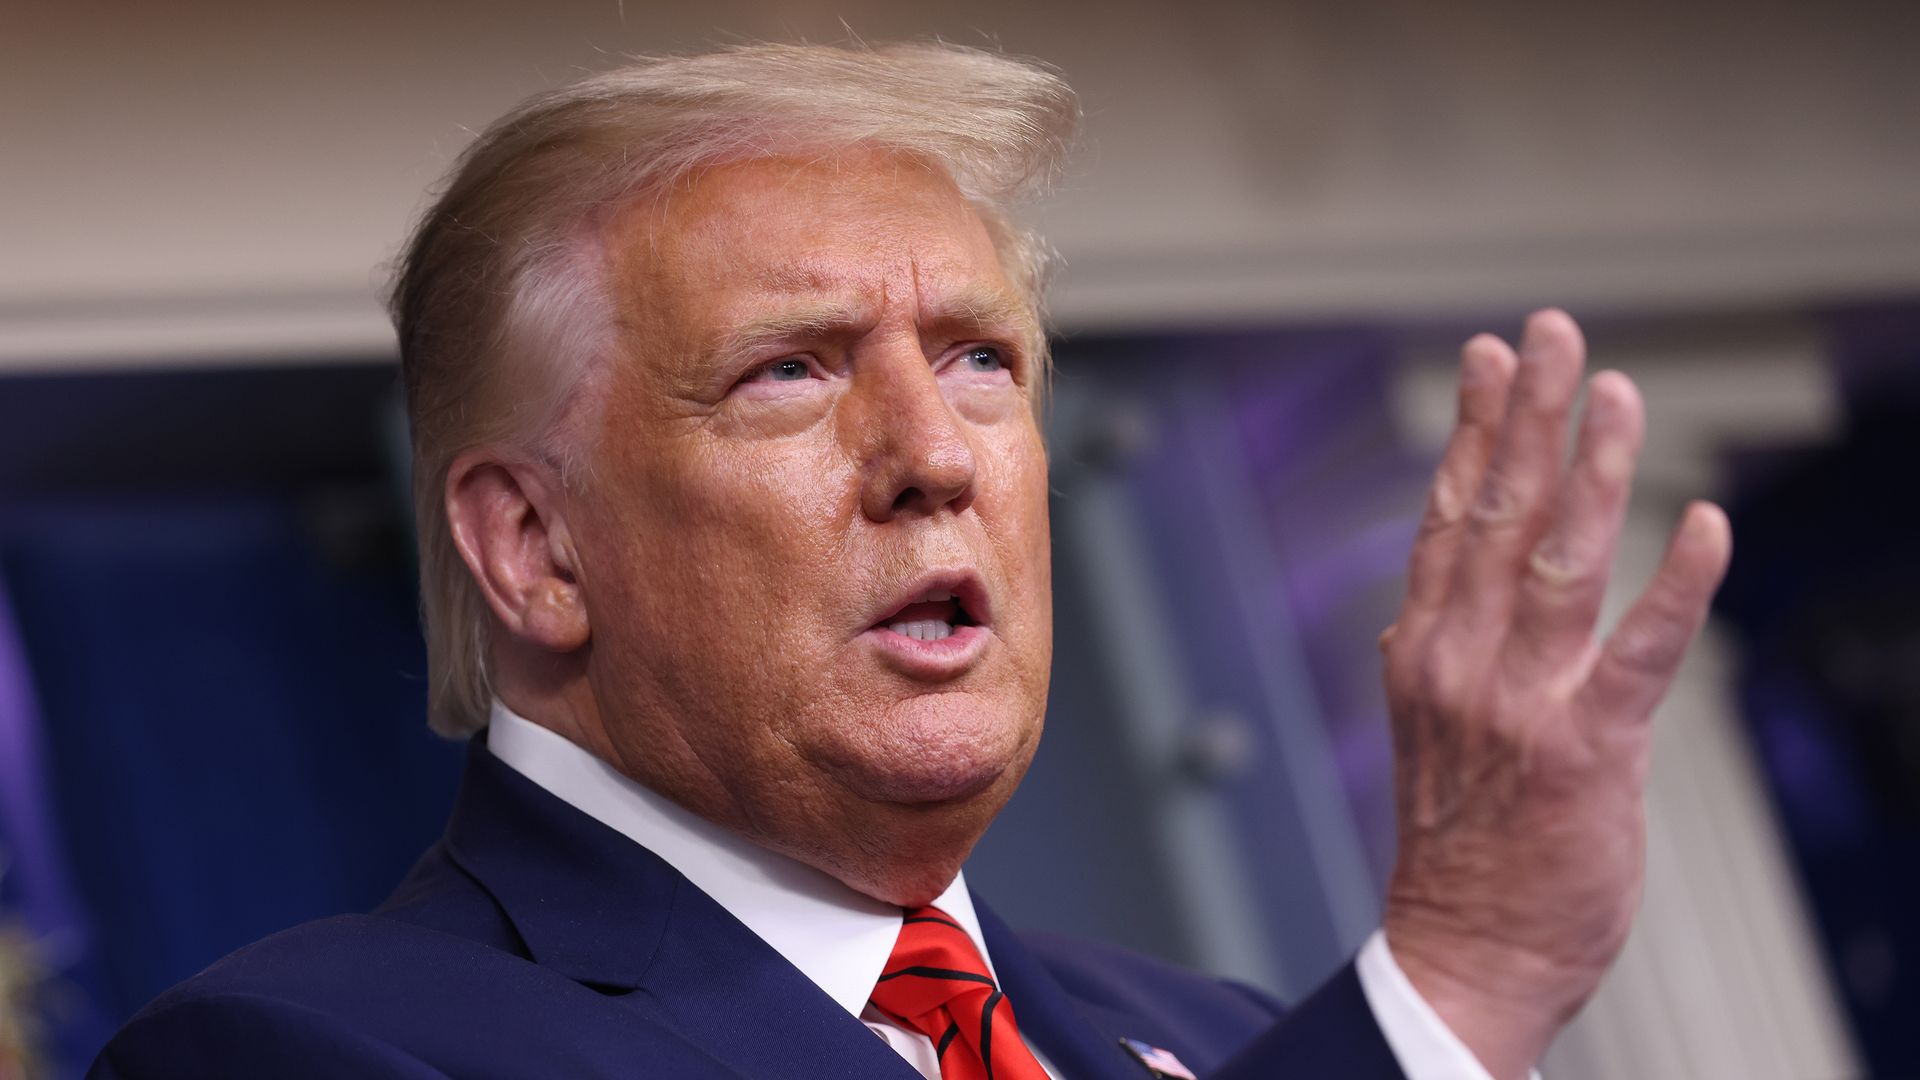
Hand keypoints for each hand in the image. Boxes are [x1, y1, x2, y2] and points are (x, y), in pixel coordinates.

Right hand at [1377, 310, 1731, 1078]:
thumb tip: (1428, 596)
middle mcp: (1459, 664)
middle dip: (1527, 414)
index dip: (1475, 432)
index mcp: (1422, 652)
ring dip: (1591, 468)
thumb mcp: (1429, 730)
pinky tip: (1708, 524)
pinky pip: (1638, 655)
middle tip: (1551, 332)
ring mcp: (1519, 705)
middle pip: (1495, 515)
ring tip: (1616, 391)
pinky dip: (1677, 586)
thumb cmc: (1460, 846)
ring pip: (1558, 561)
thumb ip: (1438, 651)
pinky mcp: (1587, 753)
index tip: (1492, 359)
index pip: (1448, 518)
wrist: (1465, 951)